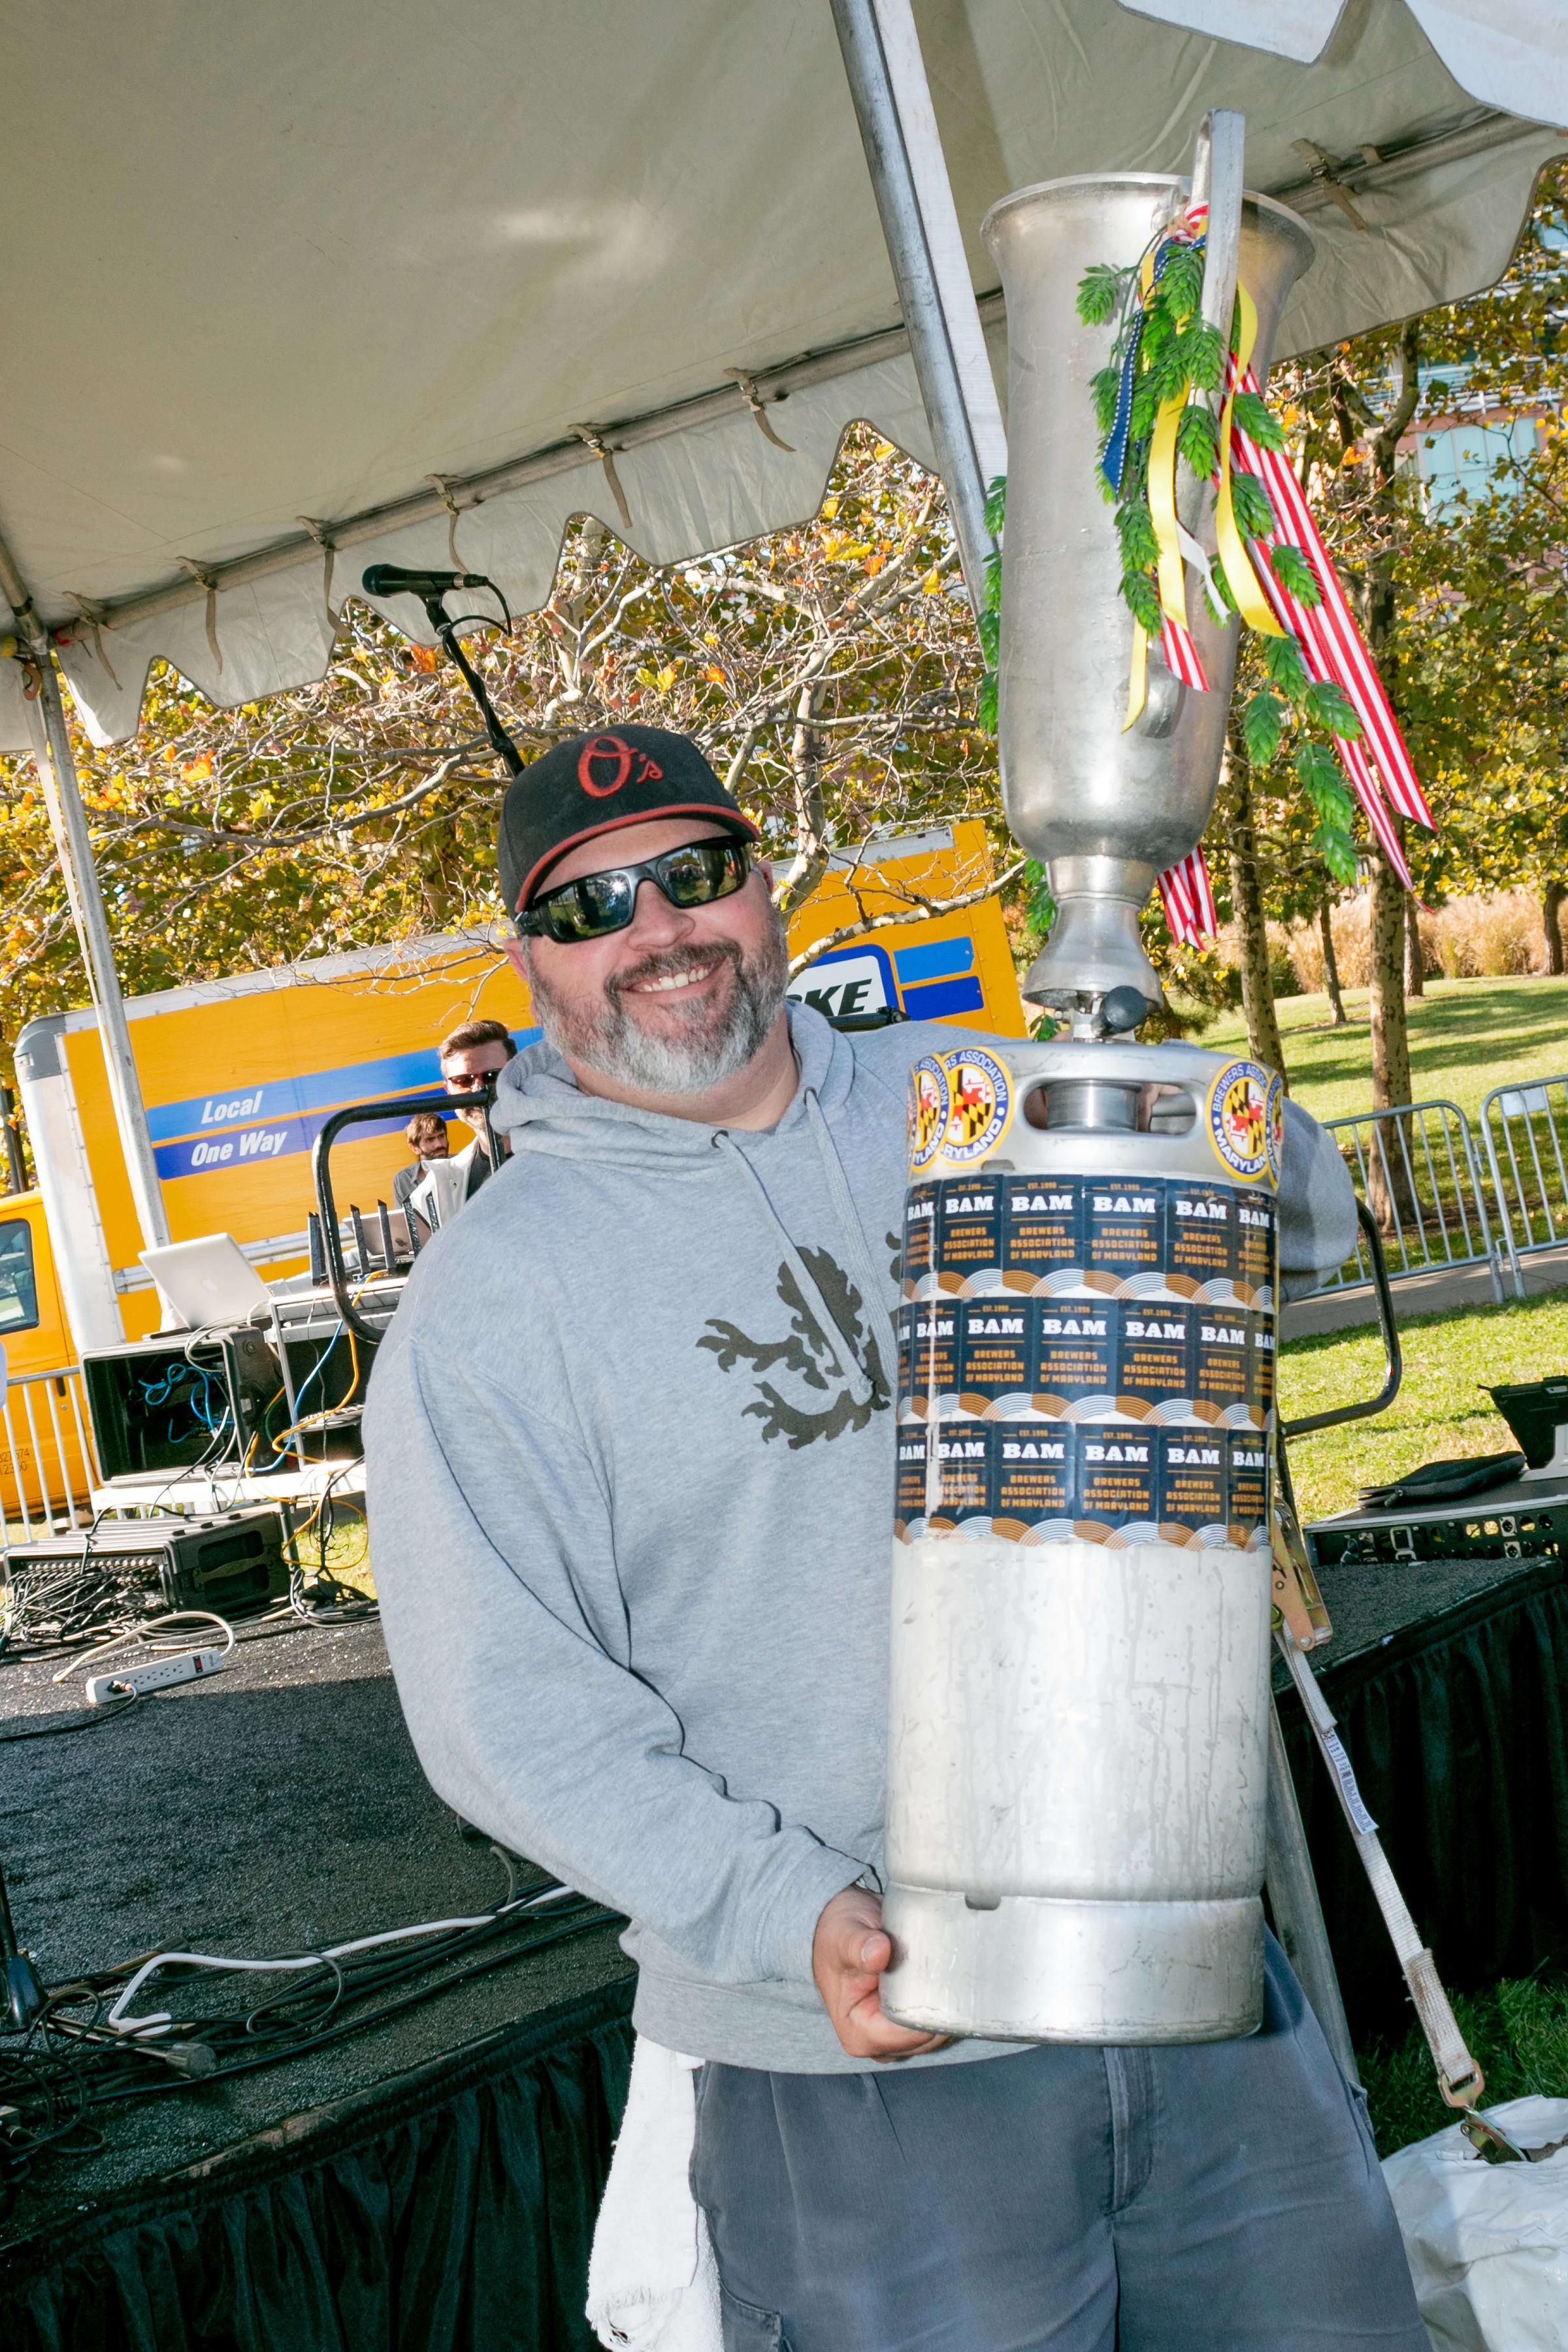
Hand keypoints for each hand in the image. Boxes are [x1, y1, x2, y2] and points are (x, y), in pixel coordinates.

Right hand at [812, 1885, 949, 2060]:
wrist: (840, 1933)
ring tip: (942, 1968)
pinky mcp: (906, 2028)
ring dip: (946, 2004)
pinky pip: (936, 2023)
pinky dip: (944, 2003)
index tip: (943, 1977)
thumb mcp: (843, 1935)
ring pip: (937, 2033)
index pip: (909, 2034)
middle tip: (948, 1965)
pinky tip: (942, 1977)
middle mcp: (877, 2044)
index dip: (930, 2010)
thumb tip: (879, 1953)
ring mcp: (894, 2040)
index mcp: (858, 2033)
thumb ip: (858, 1945)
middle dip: (943, 2007)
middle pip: (928, 2038)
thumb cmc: (838, 1936)